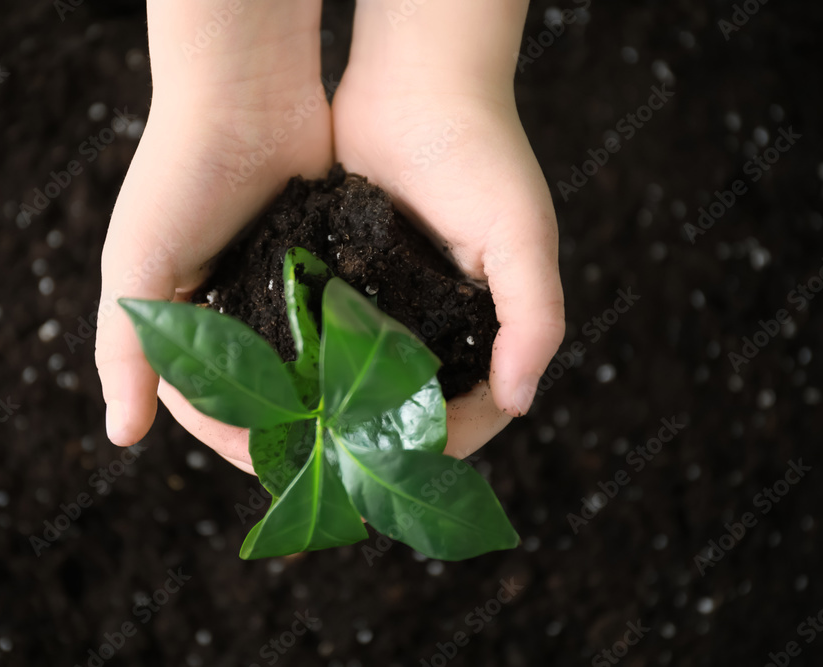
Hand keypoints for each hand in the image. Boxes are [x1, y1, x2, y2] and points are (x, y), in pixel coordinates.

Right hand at [96, 0, 331, 470]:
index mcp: (173, 318)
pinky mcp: (312, 261)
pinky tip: (372, 377)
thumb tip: (123, 436)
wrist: (243, 95)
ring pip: (295, 362)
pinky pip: (327, 320)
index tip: (277, 466)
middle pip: (254, 388)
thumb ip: (127, 351)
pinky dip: (343, 349)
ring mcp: (269, 286)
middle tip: (327, 456)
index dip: (235, 439)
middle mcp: (222, 308)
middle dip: (285, 424)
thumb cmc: (177, 178)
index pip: (203, 401)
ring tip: (355, 428)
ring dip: (319, 394)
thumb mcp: (136, 267)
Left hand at [331, 0, 564, 457]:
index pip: (476, 409)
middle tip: (338, 458)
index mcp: (493, 320)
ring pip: (375, 376)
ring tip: (307, 430)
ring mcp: (399, 298)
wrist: (417, 81)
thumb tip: (520, 400)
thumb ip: (533, 318)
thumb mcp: (521, 235)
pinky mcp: (355, 273)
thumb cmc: (481, 153)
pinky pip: (340, 333)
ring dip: (348, 404)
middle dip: (387, 434)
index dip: (443, 442)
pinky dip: (321, 359)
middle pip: (420, 402)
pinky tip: (289, 378)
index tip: (393, 464)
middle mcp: (446, 318)